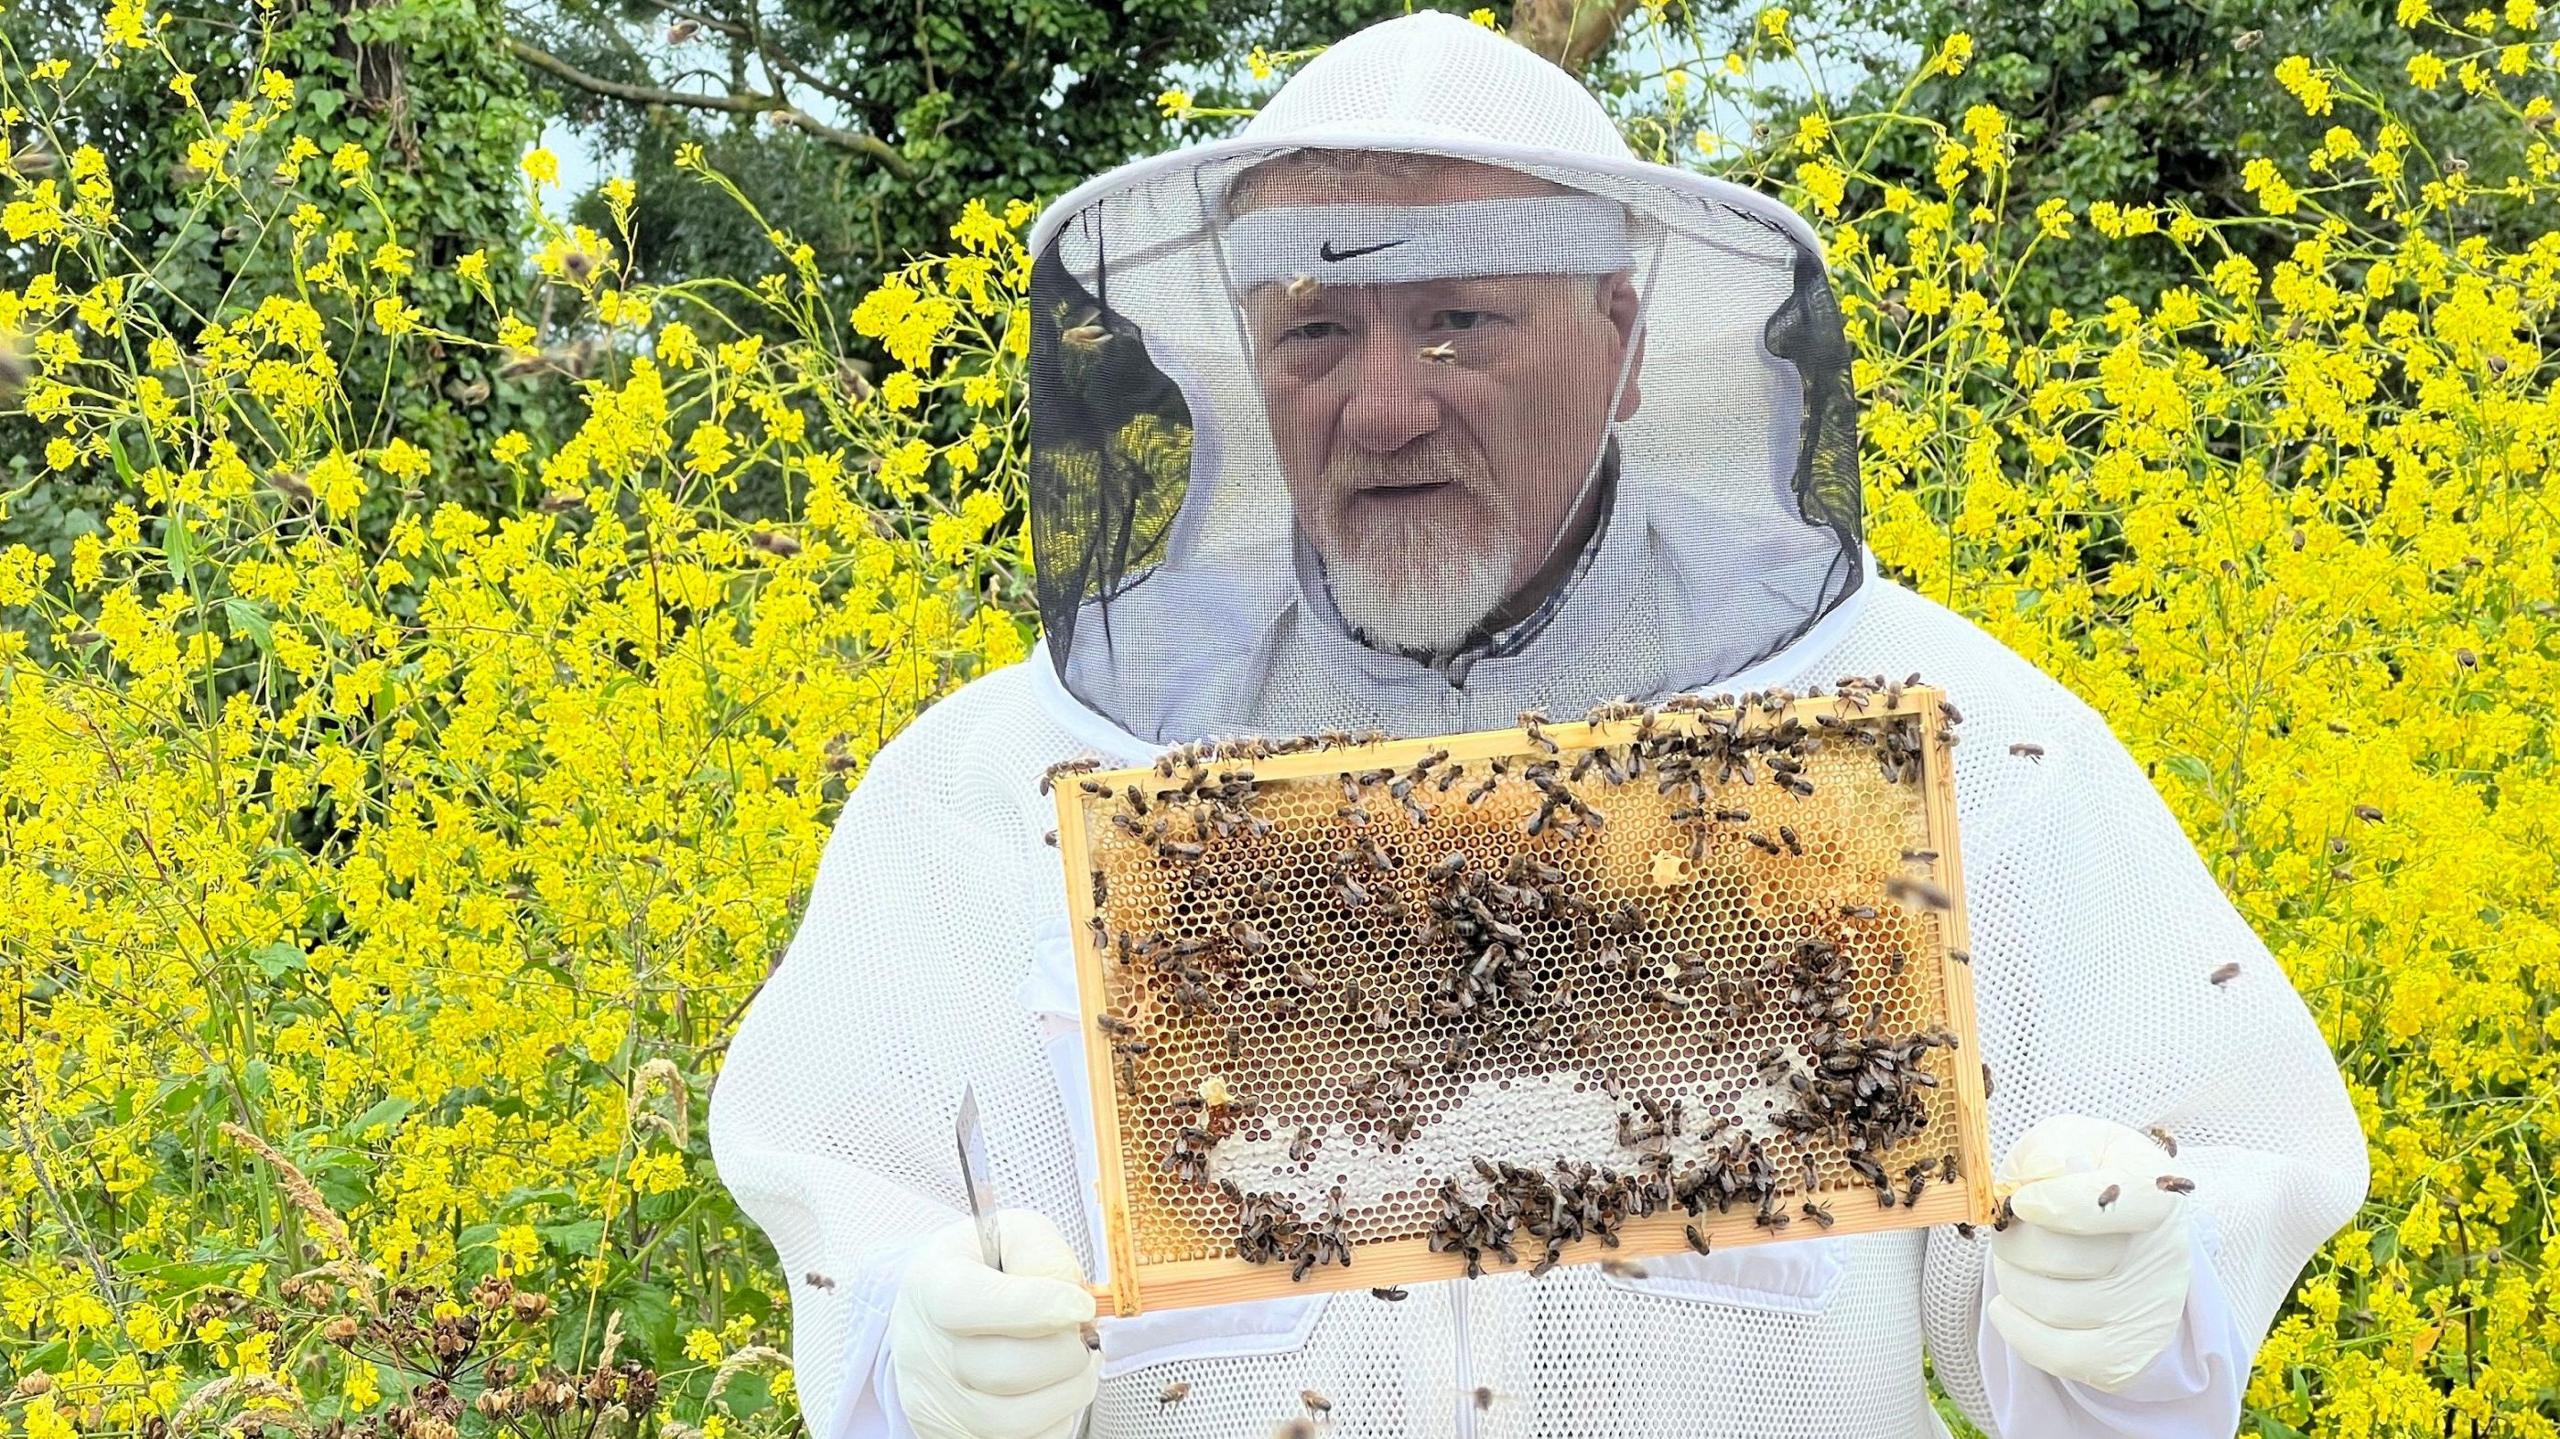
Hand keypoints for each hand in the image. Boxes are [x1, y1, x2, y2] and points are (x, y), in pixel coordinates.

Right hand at [888, 1209, 1098, 1438]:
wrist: (941, 1314)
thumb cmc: (985, 1271)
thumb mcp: (1010, 1235)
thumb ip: (1042, 1252)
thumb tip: (1068, 1293)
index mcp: (932, 1286)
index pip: (970, 1303)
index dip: (1034, 1306)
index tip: (1081, 1305)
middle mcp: (923, 1351)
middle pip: (1003, 1370)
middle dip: (1065, 1353)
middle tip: (1081, 1335)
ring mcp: (935, 1404)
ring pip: (1014, 1420)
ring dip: (1068, 1391)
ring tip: (1078, 1363)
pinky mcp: (953, 1437)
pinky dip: (1055, 1419)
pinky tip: (1056, 1388)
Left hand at [1987, 1114, 2193, 1392]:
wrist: (2115, 1231)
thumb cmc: (2081, 1177)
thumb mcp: (2070, 1140)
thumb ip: (2052, 1147)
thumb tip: (2046, 1173)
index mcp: (2156, 1192)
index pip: (2121, 1204)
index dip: (2061, 1206)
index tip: (2023, 1202)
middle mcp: (2165, 1255)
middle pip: (2063, 1258)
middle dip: (2014, 1241)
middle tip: (2010, 1229)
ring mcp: (2150, 1311)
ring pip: (2051, 1305)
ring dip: (2010, 1279)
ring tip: (2016, 1260)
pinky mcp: (2127, 1355)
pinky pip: (2059, 1355)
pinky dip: (2017, 1329)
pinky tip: (2007, 1307)